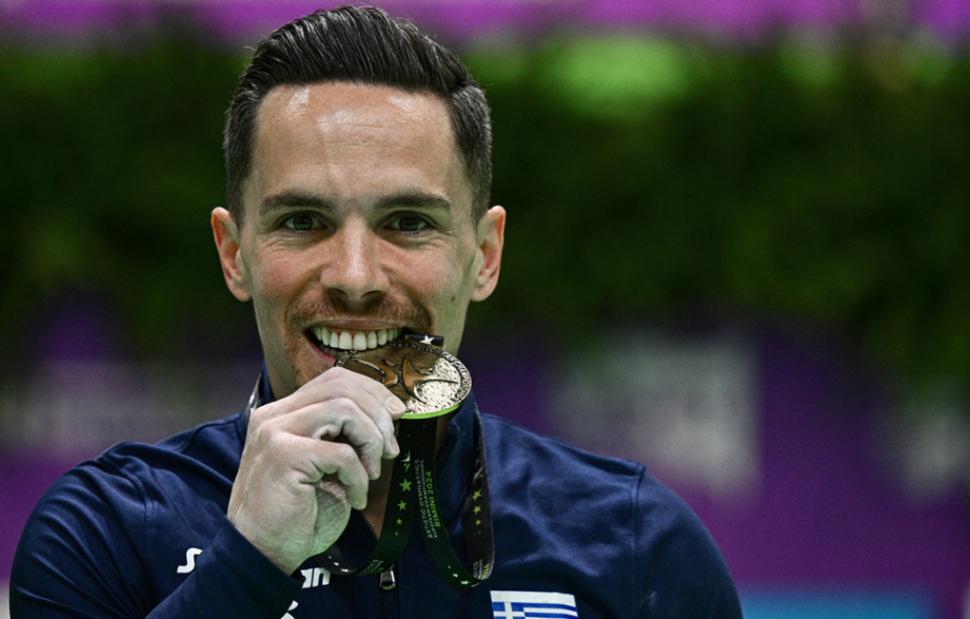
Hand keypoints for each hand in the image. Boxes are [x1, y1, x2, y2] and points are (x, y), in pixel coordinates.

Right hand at [227, 367, 405, 573]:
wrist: (264, 554)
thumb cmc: (299, 513)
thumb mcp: (328, 464)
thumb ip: (344, 434)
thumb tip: (388, 412)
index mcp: (284, 413)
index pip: (335, 380)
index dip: (372, 391)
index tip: (396, 415)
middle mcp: (274, 415)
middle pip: (342, 386)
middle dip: (378, 414)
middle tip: (391, 448)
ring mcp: (275, 432)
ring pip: (344, 408)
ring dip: (371, 440)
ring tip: (373, 472)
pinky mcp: (284, 456)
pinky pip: (342, 452)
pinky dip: (359, 476)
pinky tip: (356, 497)